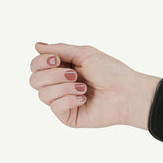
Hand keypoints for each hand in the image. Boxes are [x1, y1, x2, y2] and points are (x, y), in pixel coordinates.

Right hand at [29, 42, 160, 128]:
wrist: (128, 92)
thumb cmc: (111, 72)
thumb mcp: (85, 54)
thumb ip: (60, 49)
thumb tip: (36, 46)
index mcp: (63, 68)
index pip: (36, 66)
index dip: (41, 62)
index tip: (56, 60)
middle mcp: (60, 85)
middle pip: (34, 80)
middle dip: (53, 75)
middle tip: (74, 75)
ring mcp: (64, 102)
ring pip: (43, 94)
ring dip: (64, 87)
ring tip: (84, 88)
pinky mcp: (69, 116)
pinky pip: (55, 107)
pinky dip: (69, 99)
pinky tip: (84, 98)